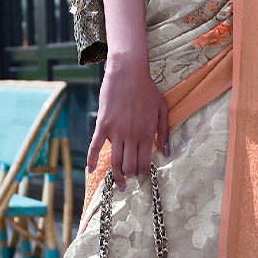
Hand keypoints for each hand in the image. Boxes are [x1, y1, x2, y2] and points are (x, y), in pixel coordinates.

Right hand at [87, 52, 168, 188]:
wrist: (128, 73)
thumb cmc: (147, 90)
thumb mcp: (162, 110)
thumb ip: (164, 133)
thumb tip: (166, 152)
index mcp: (147, 133)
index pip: (144, 163)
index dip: (143, 172)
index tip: (142, 172)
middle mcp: (131, 136)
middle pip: (129, 166)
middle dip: (131, 176)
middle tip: (130, 178)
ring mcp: (116, 132)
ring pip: (114, 162)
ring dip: (116, 176)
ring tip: (118, 184)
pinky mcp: (102, 125)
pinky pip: (95, 147)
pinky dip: (91, 160)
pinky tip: (91, 170)